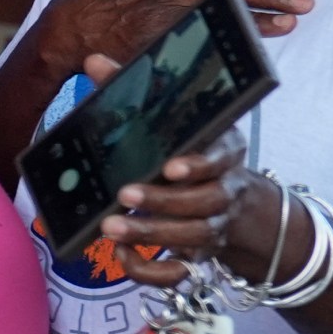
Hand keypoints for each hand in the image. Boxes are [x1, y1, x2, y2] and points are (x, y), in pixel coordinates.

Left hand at [78, 54, 268, 289]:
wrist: (238, 200)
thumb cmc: (192, 148)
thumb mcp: (173, 117)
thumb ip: (134, 90)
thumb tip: (94, 60)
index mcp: (222, 150)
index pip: (220, 158)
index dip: (199, 164)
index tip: (172, 166)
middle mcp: (223, 189)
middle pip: (203, 201)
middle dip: (163, 201)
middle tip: (124, 195)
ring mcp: (213, 225)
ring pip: (191, 237)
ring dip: (151, 233)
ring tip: (111, 227)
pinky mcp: (198, 254)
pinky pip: (180, 273)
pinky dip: (151, 271)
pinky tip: (121, 255)